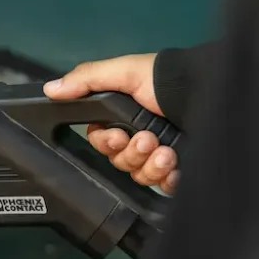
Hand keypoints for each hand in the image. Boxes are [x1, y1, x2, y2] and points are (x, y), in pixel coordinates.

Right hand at [43, 54, 179, 193]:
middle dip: (132, 153)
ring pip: (141, 176)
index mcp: (124, 118)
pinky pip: (165, 187)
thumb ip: (86, 80)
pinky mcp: (181, 171)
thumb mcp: (123, 71)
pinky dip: (168, 180)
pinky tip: (176, 168)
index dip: (107, 143)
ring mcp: (161, 156)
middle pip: (120, 162)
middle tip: (147, 140)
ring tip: (166, 152)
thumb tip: (50, 90)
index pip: (102, 143)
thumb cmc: (164, 79)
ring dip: (151, 166)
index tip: (117, 136)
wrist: (208, 90)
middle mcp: (141, 138)